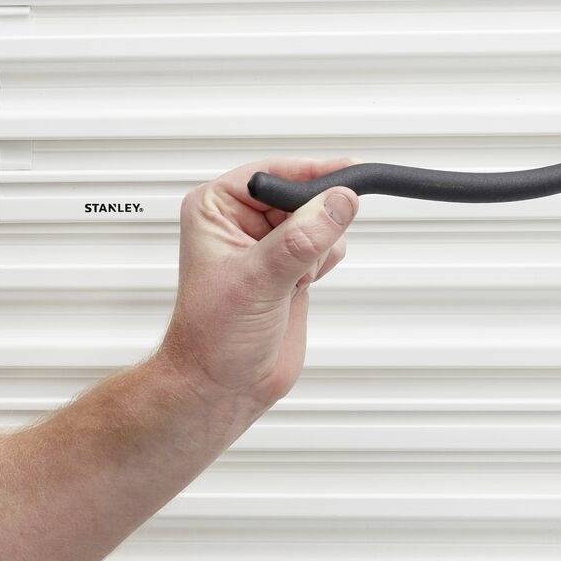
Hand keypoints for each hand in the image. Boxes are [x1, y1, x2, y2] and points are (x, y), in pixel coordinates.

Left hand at [159, 156, 360, 414]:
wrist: (221, 387)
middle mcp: (243, 221)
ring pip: (321, 218)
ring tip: (295, 277)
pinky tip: (303, 285)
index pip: (273, 173)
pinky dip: (326, 260)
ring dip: (321, 244)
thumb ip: (302, 239)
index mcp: (217, 208)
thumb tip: (338, 202)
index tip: (349, 177)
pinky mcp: (292, 266)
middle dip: (316, 218)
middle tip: (311, 249)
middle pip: (302, 192)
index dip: (311, 174)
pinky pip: (328, 244)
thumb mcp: (258, 280)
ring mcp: (270, 244)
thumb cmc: (212, 338)